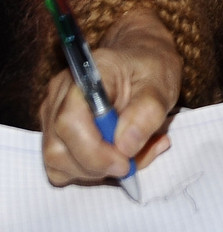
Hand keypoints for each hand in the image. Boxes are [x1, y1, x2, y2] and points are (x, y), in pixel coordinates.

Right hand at [40, 8, 182, 185]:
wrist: (141, 60)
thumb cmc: (150, 68)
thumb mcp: (161, 84)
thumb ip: (147, 112)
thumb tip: (125, 146)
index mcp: (86, 75)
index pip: (69, 121)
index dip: (93, 151)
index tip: (124, 162)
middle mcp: (60, 94)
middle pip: (57, 149)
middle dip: (97, 166)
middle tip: (132, 161)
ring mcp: (53, 113)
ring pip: (58, 163)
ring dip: (96, 171)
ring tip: (132, 153)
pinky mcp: (56, 132)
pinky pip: (63, 166)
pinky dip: (91, 171)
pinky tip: (117, 155)